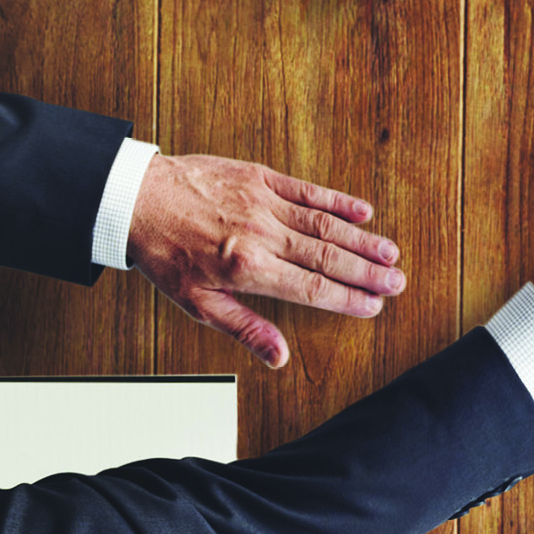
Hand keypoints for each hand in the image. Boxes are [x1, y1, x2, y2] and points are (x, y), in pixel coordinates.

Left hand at [128, 155, 406, 366]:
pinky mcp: (259, 176)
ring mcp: (263, 202)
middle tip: (398, 283)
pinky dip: (337, 201)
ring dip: (362, 239)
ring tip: (391, 253)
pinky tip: (362, 210)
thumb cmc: (163, 253)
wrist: (135, 198)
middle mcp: (262, 234)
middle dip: (367, 272)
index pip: (312, 289)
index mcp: (247, 268)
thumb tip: (278, 356)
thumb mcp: (195, 303)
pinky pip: (307, 190)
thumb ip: (243, 327)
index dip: (348, 299)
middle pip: (328, 257)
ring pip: (325, 224)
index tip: (374, 307)